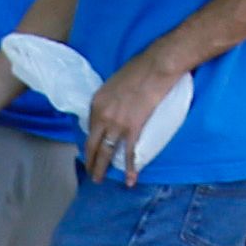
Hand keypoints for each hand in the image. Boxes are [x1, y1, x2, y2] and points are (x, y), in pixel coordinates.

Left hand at [84, 52, 187, 183]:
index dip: (89, 143)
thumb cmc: (139, 69)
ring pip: (105, 152)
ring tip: (100, 179)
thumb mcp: (114, 84)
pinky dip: (129, 168)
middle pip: (92, 144)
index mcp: (96, 103)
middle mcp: (102, 115)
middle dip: (90, 162)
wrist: (156, 66)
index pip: (88, 129)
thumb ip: (110, 102)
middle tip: (91, 174)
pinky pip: (128, 152)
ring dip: (101, 168)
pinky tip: (129, 179)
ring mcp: (116, 123)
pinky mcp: (133, 127)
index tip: (90, 152)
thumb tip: (113, 112)